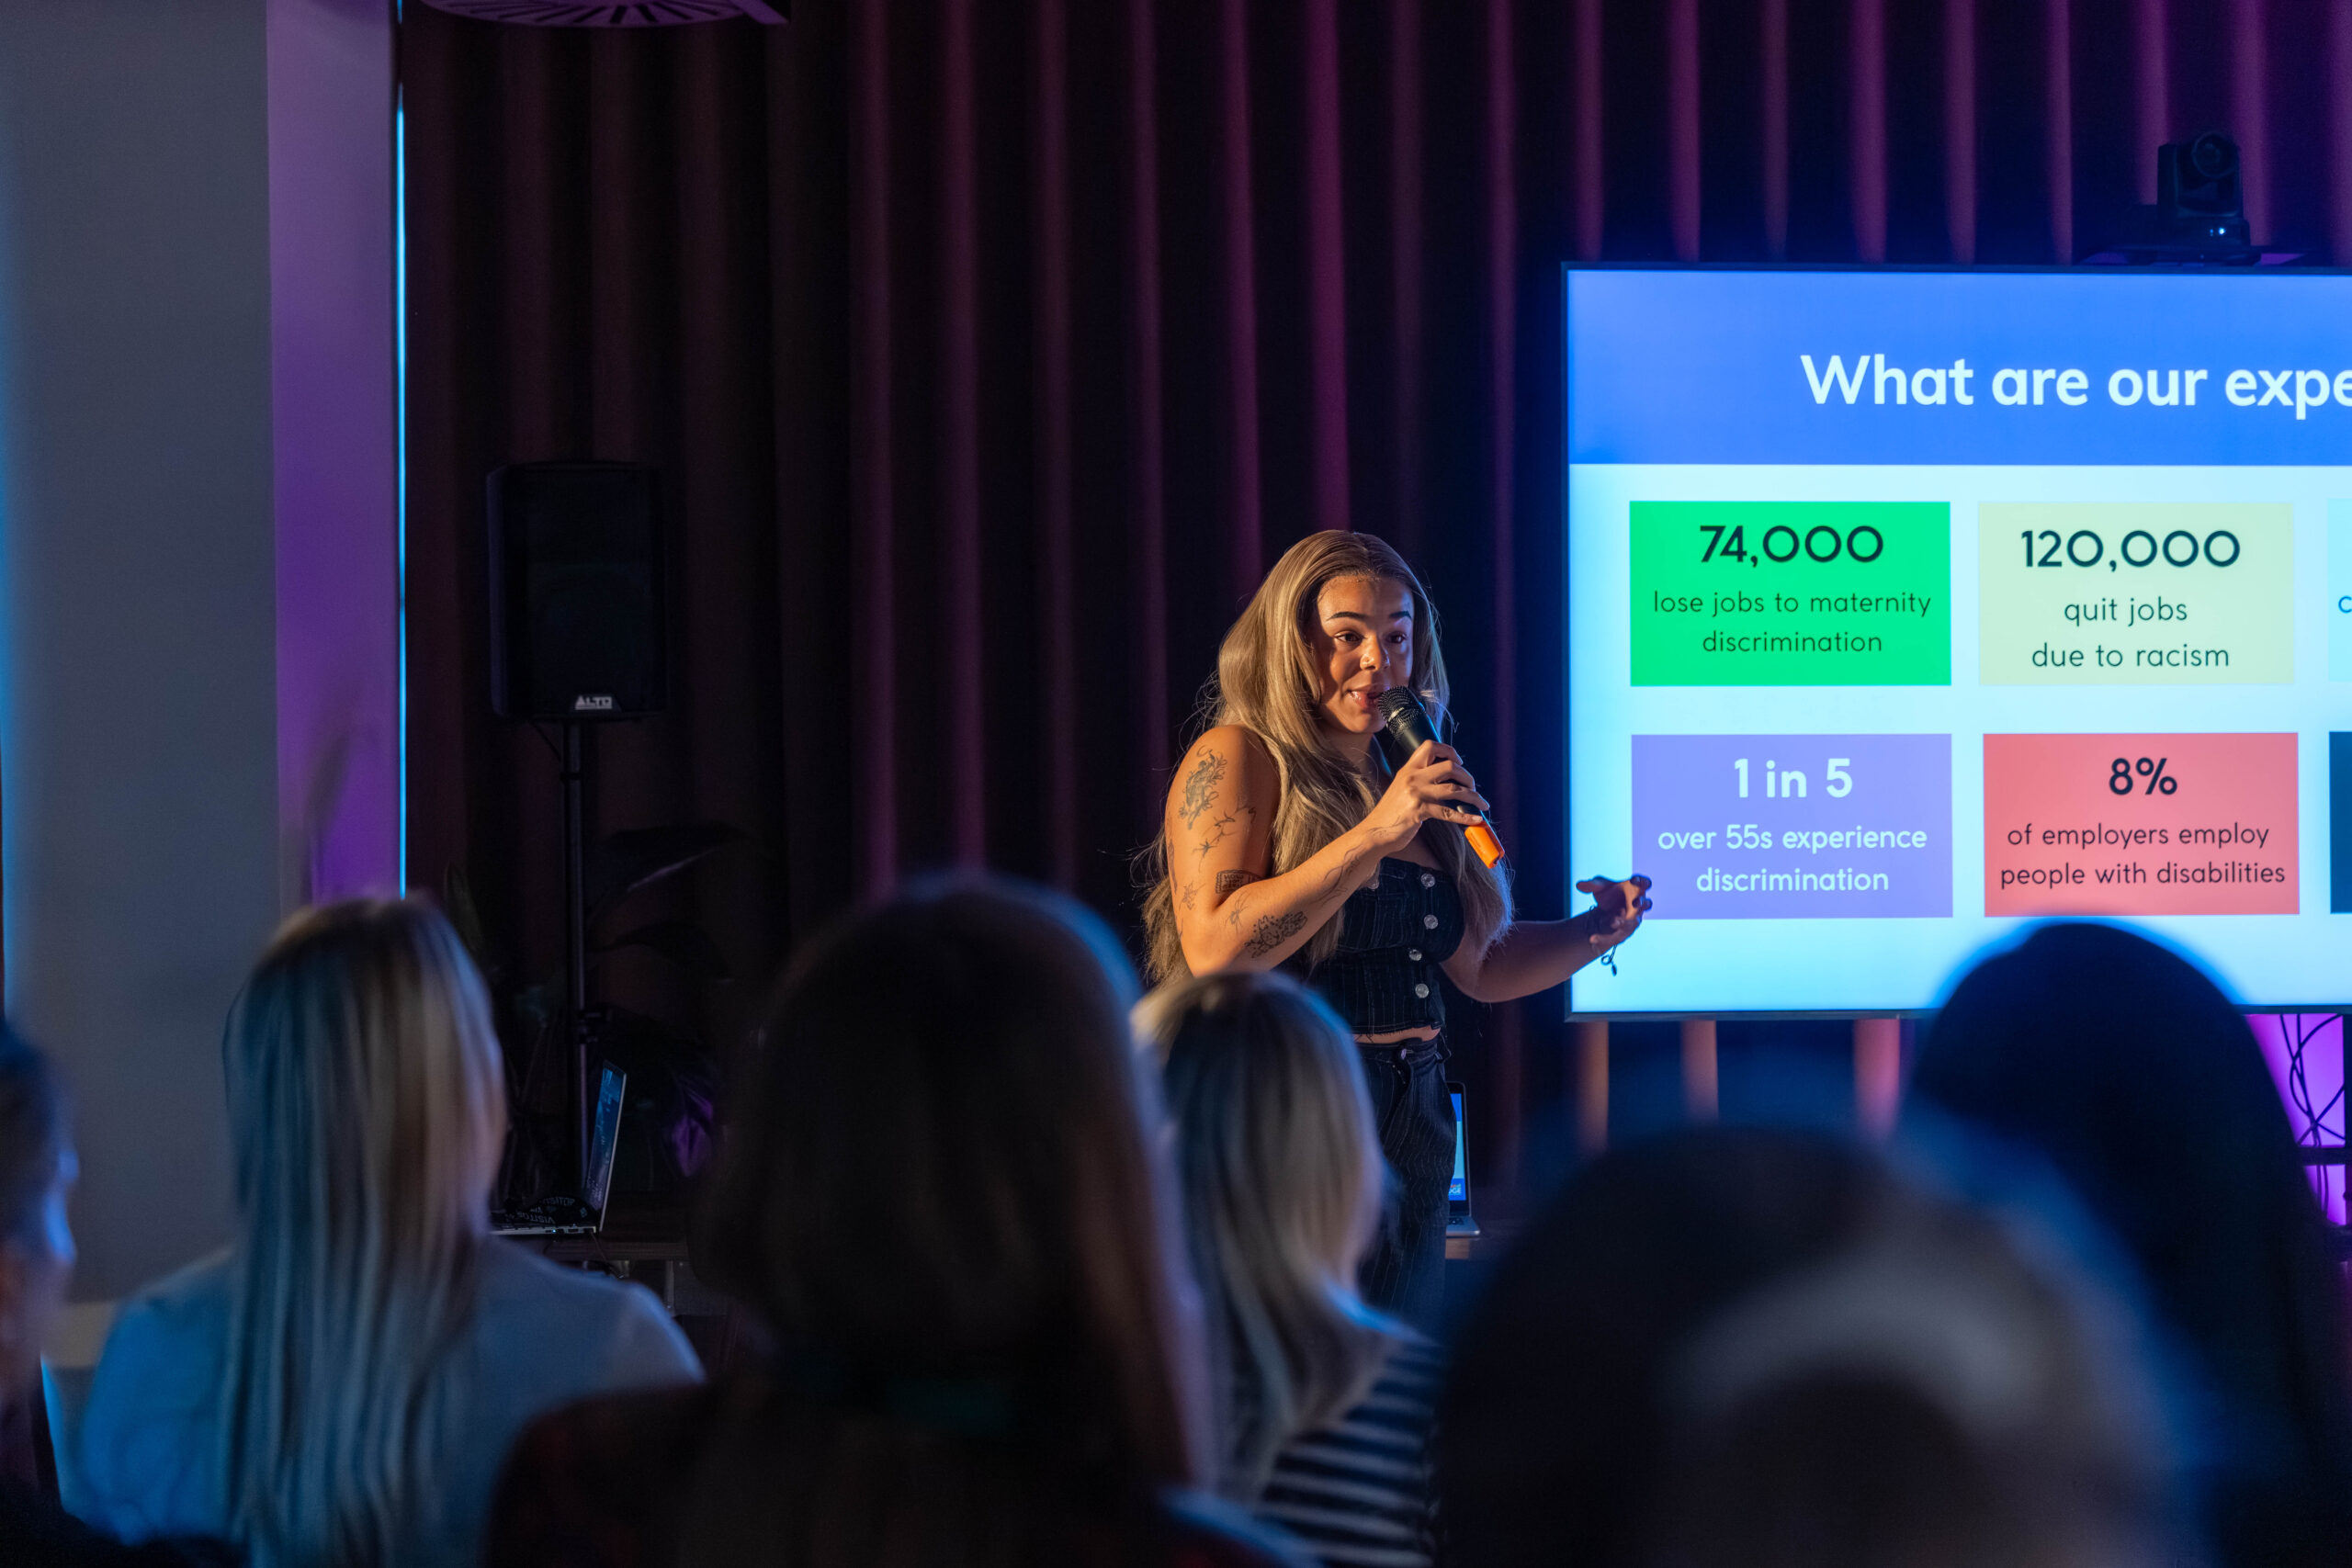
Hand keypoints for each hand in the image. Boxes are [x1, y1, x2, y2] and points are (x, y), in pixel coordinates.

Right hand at [1360, 740, 1489, 851]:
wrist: (1375, 831)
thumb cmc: (1391, 812)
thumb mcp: (1402, 788)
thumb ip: (1419, 779)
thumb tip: (1445, 777)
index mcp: (1408, 769)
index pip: (1430, 746)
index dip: (1449, 751)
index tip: (1459, 762)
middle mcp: (1412, 777)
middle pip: (1449, 767)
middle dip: (1467, 776)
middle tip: (1472, 787)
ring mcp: (1416, 794)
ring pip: (1454, 789)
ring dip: (1473, 796)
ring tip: (1481, 803)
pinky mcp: (1419, 811)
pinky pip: (1449, 813)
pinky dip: (1466, 817)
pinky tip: (1475, 819)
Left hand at [1575, 874, 1651, 946]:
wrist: (1605, 909)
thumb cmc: (1609, 893)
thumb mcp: (1599, 887)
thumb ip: (1592, 885)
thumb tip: (1579, 885)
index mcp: (1635, 889)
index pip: (1644, 883)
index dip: (1642, 881)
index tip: (1633, 880)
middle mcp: (1638, 905)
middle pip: (1646, 904)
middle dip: (1642, 903)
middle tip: (1636, 902)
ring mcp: (1633, 919)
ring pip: (1633, 923)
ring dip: (1625, 922)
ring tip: (1613, 922)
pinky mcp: (1624, 932)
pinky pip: (1617, 937)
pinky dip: (1604, 938)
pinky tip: (1592, 938)